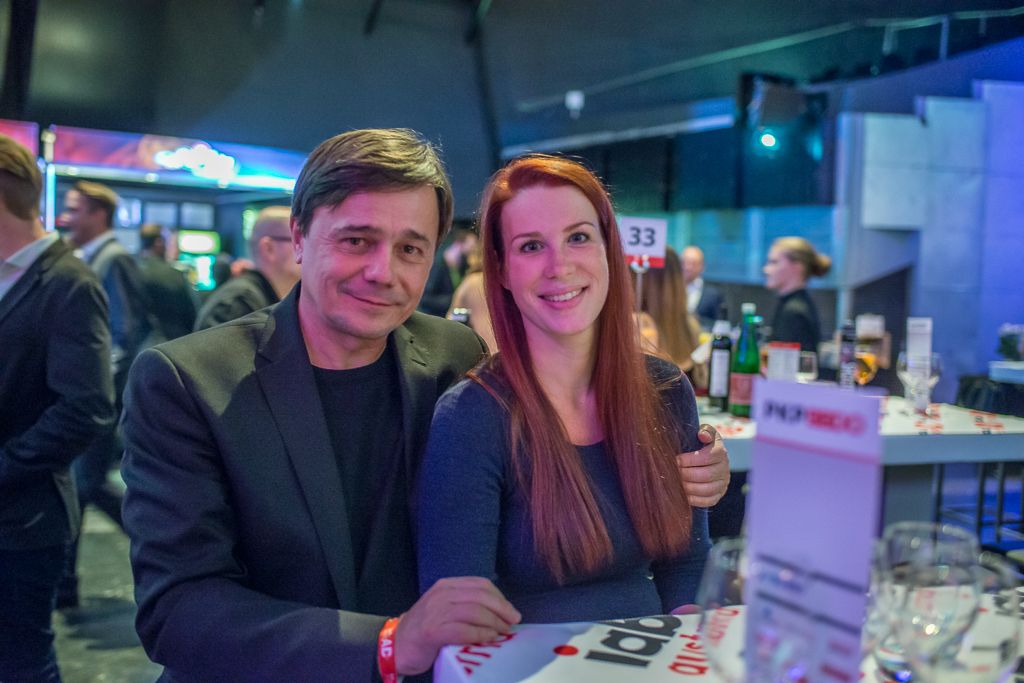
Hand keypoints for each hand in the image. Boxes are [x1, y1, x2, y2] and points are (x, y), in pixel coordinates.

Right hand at [393, 577, 521, 675]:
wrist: (395, 647)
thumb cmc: (425, 630)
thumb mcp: (444, 608)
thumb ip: (465, 605)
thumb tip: (500, 613)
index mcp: (445, 586)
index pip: (480, 584)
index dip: (499, 597)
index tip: (510, 611)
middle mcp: (440, 594)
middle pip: (480, 596)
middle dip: (501, 609)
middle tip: (513, 622)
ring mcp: (435, 612)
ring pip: (474, 611)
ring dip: (494, 622)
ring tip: (503, 632)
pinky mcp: (432, 631)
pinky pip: (463, 629)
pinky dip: (480, 634)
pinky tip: (489, 638)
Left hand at [676, 424, 729, 506]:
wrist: (707, 459)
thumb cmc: (700, 444)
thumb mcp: (704, 432)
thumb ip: (704, 430)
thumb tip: (702, 435)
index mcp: (720, 452)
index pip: (707, 457)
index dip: (689, 460)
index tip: (676, 460)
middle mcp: (725, 468)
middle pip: (706, 475)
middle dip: (686, 474)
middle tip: (672, 473)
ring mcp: (723, 483)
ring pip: (706, 489)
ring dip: (688, 487)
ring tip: (675, 483)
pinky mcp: (718, 495)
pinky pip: (708, 501)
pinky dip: (694, 499)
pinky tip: (682, 494)